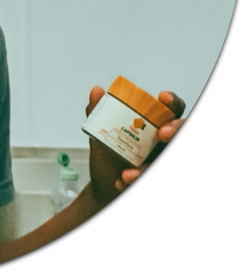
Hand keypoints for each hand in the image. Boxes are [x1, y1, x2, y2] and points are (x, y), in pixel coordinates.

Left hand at [85, 87, 184, 204]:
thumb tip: (96, 91)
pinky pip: (150, 170)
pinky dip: (137, 178)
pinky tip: (121, 182)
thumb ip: (97, 112)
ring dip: (147, 167)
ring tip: (127, 175)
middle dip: (175, 128)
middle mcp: (162, 140)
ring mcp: (159, 156)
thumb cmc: (108, 157)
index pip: (171, 108)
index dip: (173, 101)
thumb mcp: (98, 135)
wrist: (103, 186)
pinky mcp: (152, 169)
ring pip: (163, 155)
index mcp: (152, 124)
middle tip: (162, 134)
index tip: (163, 98)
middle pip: (180, 128)